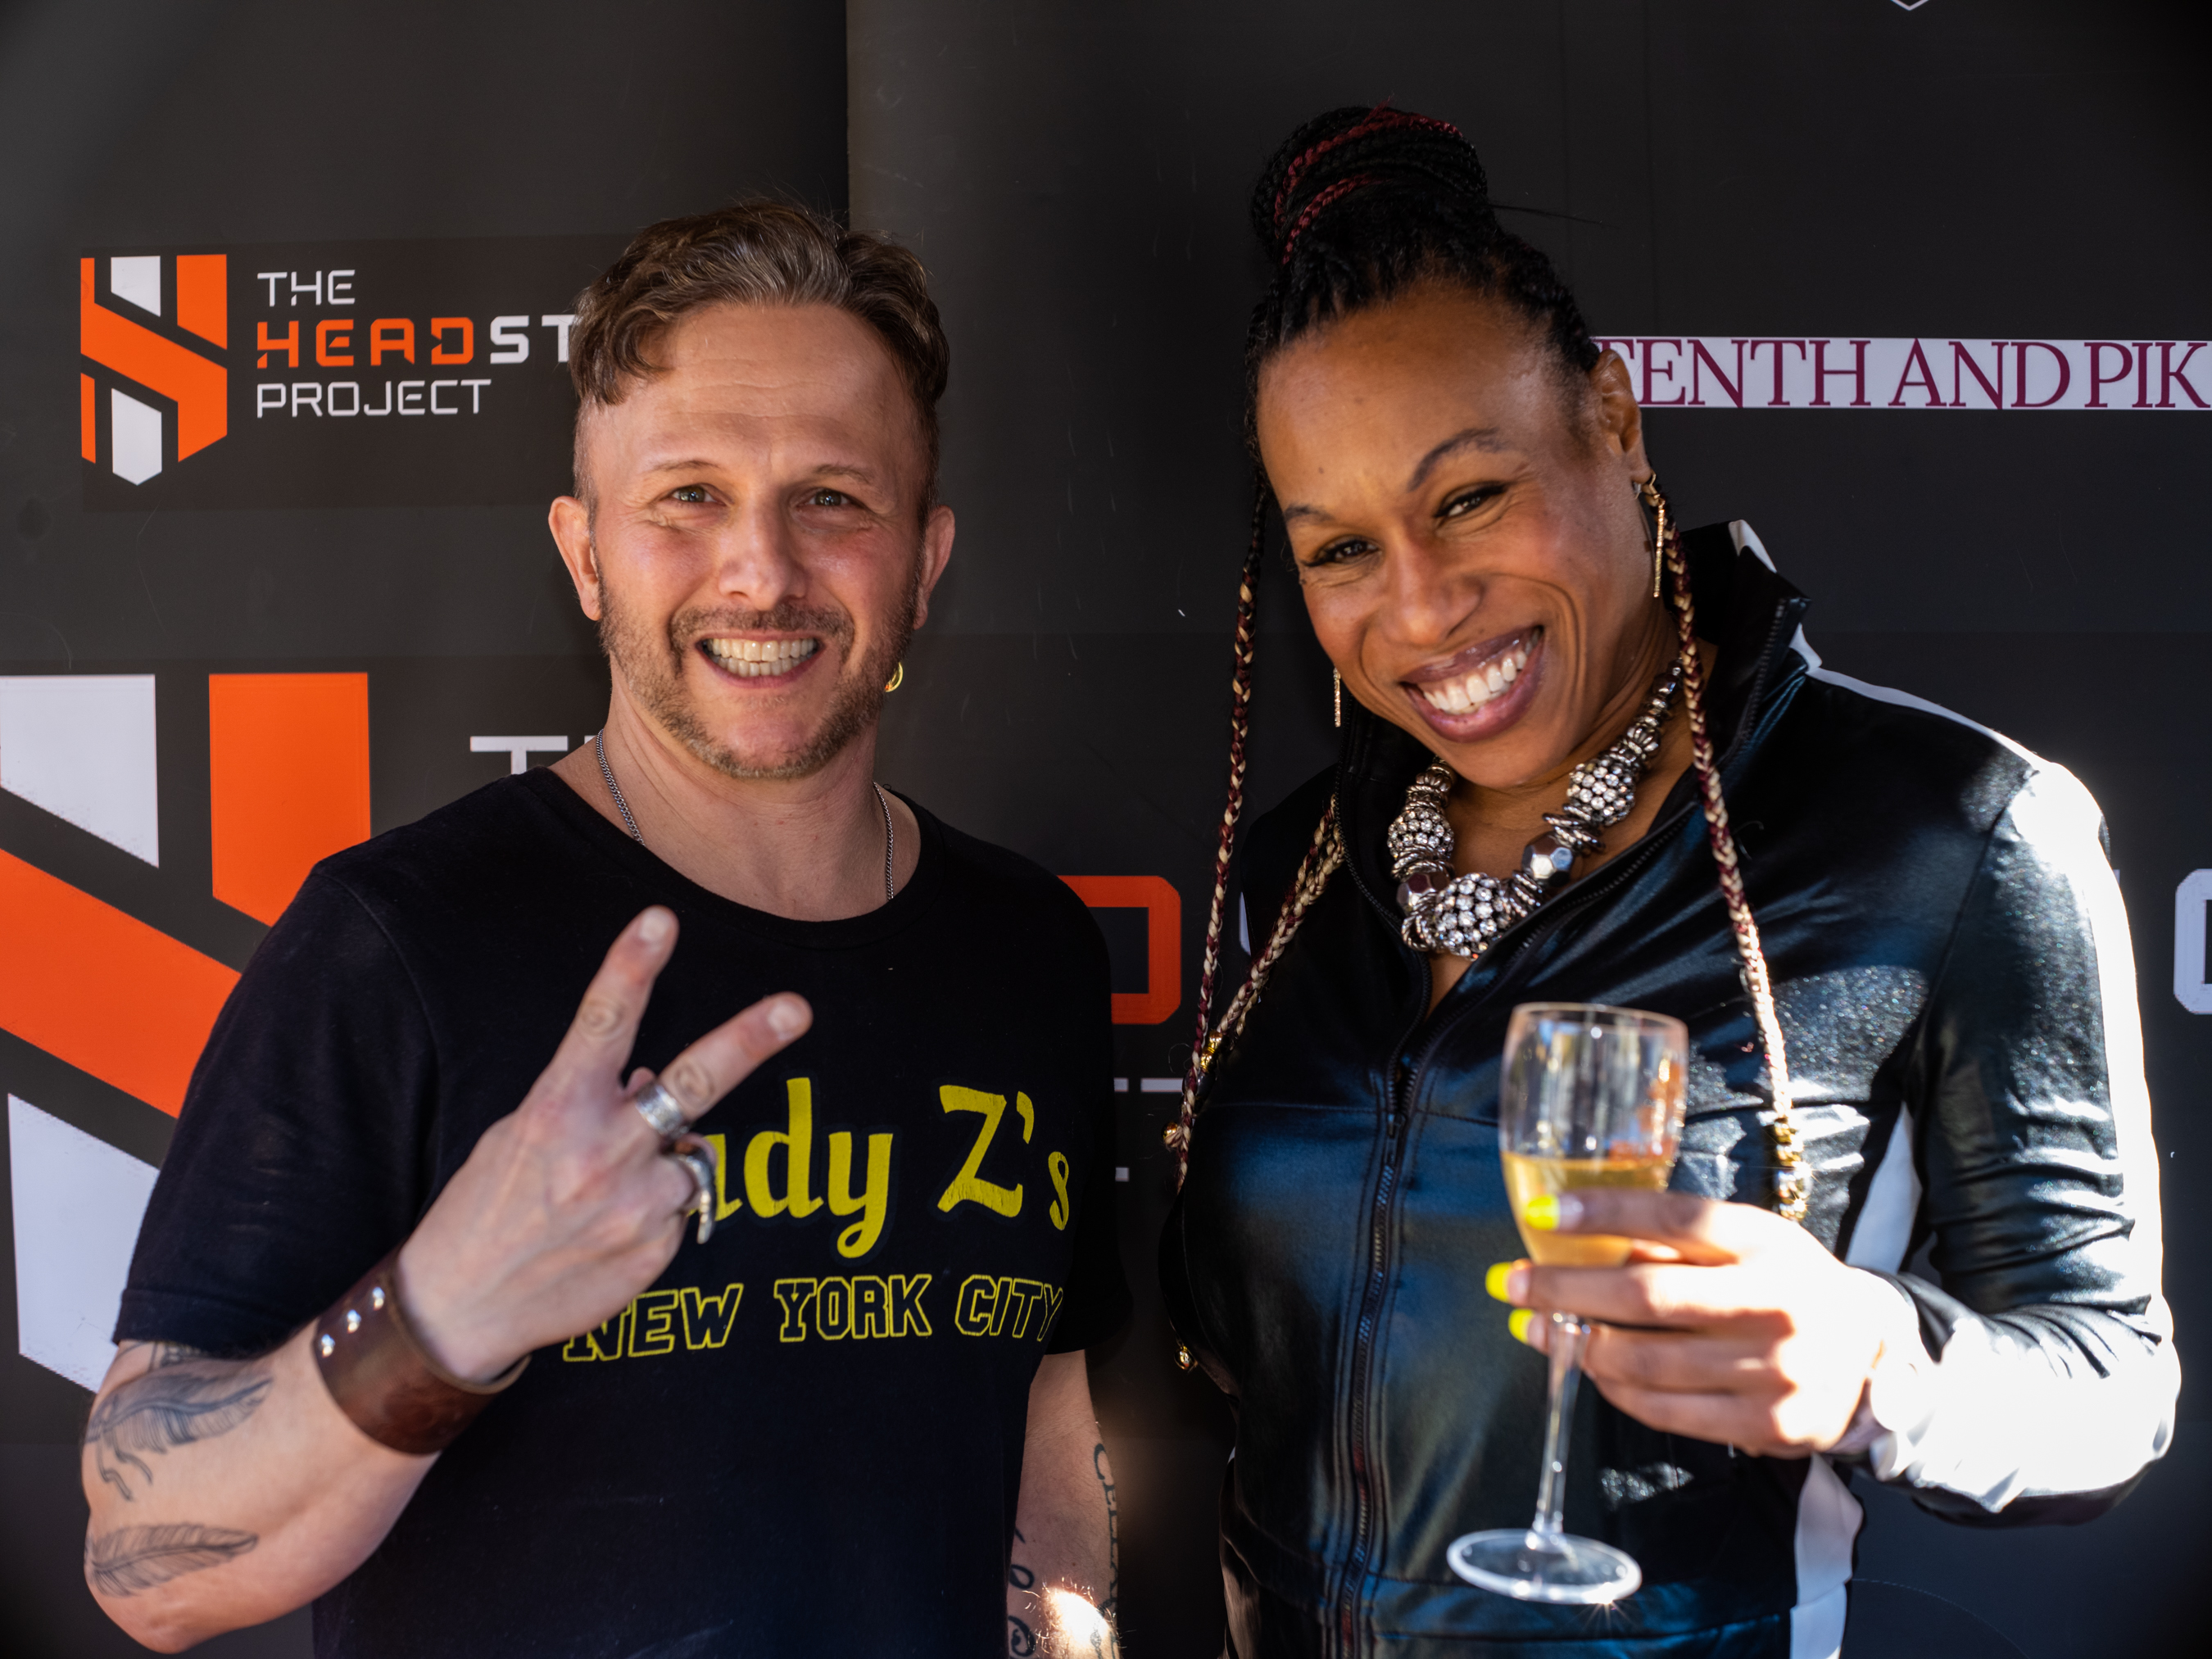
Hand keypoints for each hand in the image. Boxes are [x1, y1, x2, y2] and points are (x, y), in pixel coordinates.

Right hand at [398, 907, 809, 1379]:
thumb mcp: (522, 1134)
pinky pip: (679, 1211)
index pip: (601, 1024)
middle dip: (748, 1041)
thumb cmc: (488, 1207)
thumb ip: (589, 1099)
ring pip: (690, 1158)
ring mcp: (632, 1207)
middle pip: (689, 1085)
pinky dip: (654, 1214)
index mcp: (555, 1111)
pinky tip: (604, 1235)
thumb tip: (651, 1076)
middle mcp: (598, 1154)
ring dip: (663, 1165)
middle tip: (796, 1008)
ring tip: (601, 1199)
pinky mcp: (654, 1252)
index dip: (631, 968)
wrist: (459, 1310)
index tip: (661, 919)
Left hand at [1490, 1189, 1919, 1456]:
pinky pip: (1667, 1412)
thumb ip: (1675, 1240)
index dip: (1603, 1213)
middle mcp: (1774, 1303)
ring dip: (1576, 1345)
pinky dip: (1615, 1390)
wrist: (1870, 1353)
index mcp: (1766, 1242)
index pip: (1674, 1217)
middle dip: (1565, 1290)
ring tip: (1536, 1328)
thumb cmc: (1784, 1282)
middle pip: (1647, 1296)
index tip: (1542, 1213)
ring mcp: (1774, 1371)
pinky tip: (1589, 1368)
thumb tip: (1576, 1240)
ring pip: (1647, 1363)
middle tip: (1511, 1282)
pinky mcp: (1769, 1426)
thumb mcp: (1747, 1241)